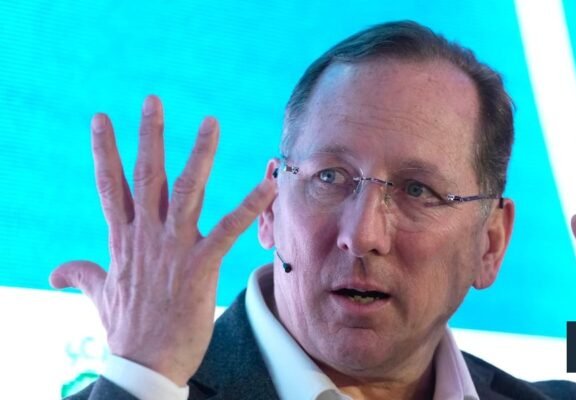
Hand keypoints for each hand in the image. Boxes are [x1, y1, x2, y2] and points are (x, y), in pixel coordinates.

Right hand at [49, 96, 274, 385]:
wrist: (146, 362)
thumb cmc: (127, 329)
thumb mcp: (100, 294)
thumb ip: (82, 274)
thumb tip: (55, 271)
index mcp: (123, 239)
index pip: (111, 186)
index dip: (106, 151)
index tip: (102, 119)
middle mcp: (146, 236)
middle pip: (145, 176)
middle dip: (149, 136)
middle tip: (153, 100)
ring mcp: (173, 248)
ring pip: (186, 190)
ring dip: (199, 155)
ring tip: (211, 122)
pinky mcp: (201, 264)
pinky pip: (229, 227)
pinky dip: (250, 204)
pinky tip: (269, 182)